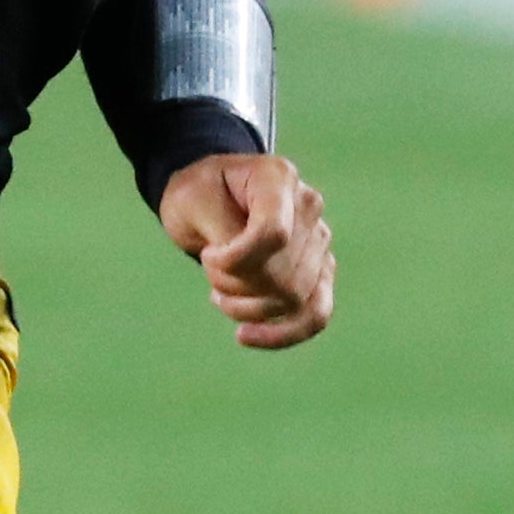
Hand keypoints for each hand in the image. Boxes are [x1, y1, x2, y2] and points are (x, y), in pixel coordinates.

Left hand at [159, 151, 334, 348]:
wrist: (209, 198)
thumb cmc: (198, 194)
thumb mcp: (192, 200)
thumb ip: (223, 231)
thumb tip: (251, 273)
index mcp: (278, 177)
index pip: (273, 234)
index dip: (237, 259)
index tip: (208, 255)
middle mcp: (309, 206)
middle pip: (281, 273)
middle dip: (234, 284)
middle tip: (209, 269)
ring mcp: (319, 241)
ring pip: (293, 299)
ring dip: (247, 307)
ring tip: (219, 292)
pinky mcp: (320, 272)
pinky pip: (315, 315)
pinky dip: (283, 334)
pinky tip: (246, 335)